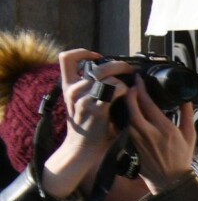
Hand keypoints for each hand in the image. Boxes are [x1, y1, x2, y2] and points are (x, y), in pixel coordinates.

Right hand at [39, 50, 126, 200]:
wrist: (83, 148)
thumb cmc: (88, 125)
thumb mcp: (84, 102)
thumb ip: (93, 88)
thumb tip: (112, 74)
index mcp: (69, 86)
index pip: (66, 58)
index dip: (82, 52)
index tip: (97, 56)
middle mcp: (73, 90)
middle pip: (96, 67)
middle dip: (117, 65)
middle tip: (129, 70)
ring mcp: (83, 100)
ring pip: (105, 77)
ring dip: (121, 79)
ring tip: (128, 88)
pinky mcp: (96, 110)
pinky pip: (112, 90)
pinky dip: (123, 89)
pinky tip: (127, 95)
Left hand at [122, 80, 197, 192]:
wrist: (169, 179)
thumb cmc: (181, 158)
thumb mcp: (190, 136)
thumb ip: (187, 115)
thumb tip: (185, 99)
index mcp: (165, 128)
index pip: (148, 103)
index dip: (142, 89)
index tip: (139, 79)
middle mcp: (149, 132)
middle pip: (133, 107)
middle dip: (130, 93)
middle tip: (131, 84)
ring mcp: (137, 139)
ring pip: (127, 115)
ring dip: (126, 103)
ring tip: (128, 95)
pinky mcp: (131, 144)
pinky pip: (126, 125)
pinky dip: (125, 115)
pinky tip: (127, 111)